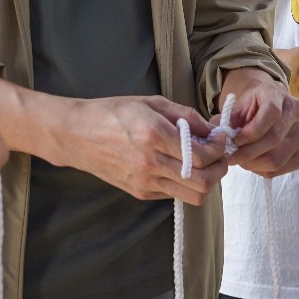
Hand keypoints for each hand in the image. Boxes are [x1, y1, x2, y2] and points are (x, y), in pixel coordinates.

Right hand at [50, 96, 232, 204]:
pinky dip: (186, 184)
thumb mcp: (151, 102)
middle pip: (203, 182)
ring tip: (205, 163)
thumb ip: (185, 116)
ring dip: (207, 181)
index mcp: (154, 136)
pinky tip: (181, 167)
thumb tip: (211, 130)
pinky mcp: (140, 192)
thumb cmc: (113, 112)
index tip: (220, 138)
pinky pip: (174, 194)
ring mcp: (145, 182)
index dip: (219, 148)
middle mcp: (150, 163)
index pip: (202, 155)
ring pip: (192, 196)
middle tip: (219, 155)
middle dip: (219, 169)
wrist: (77, 134)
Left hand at [219, 68, 298, 176]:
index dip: (251, 132)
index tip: (234, 141)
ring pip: (278, 159)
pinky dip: (264, 170)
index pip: (271, 113)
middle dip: (248, 153)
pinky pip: (283, 169)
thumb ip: (225, 122)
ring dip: (254, 164)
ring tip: (242, 160)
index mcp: (277, 92)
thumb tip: (217, 138)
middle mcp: (296, 109)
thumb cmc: (249, 110)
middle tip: (232, 157)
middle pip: (273, 139)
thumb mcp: (235, 109)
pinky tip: (255, 162)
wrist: (266, 110)